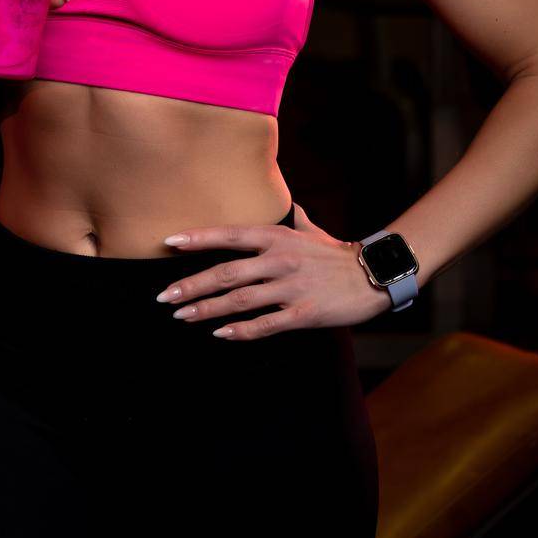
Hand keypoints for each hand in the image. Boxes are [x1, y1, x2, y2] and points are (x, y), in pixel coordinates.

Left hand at [155, 201, 391, 336]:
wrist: (373, 276)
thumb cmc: (336, 254)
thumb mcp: (310, 231)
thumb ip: (291, 219)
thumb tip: (286, 203)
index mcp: (277, 237)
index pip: (229, 234)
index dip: (198, 238)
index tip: (168, 242)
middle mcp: (280, 260)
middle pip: (226, 272)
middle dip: (191, 285)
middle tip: (163, 296)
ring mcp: (291, 288)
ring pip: (239, 300)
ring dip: (206, 309)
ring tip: (181, 315)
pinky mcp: (304, 314)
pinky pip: (265, 324)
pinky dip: (240, 331)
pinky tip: (220, 334)